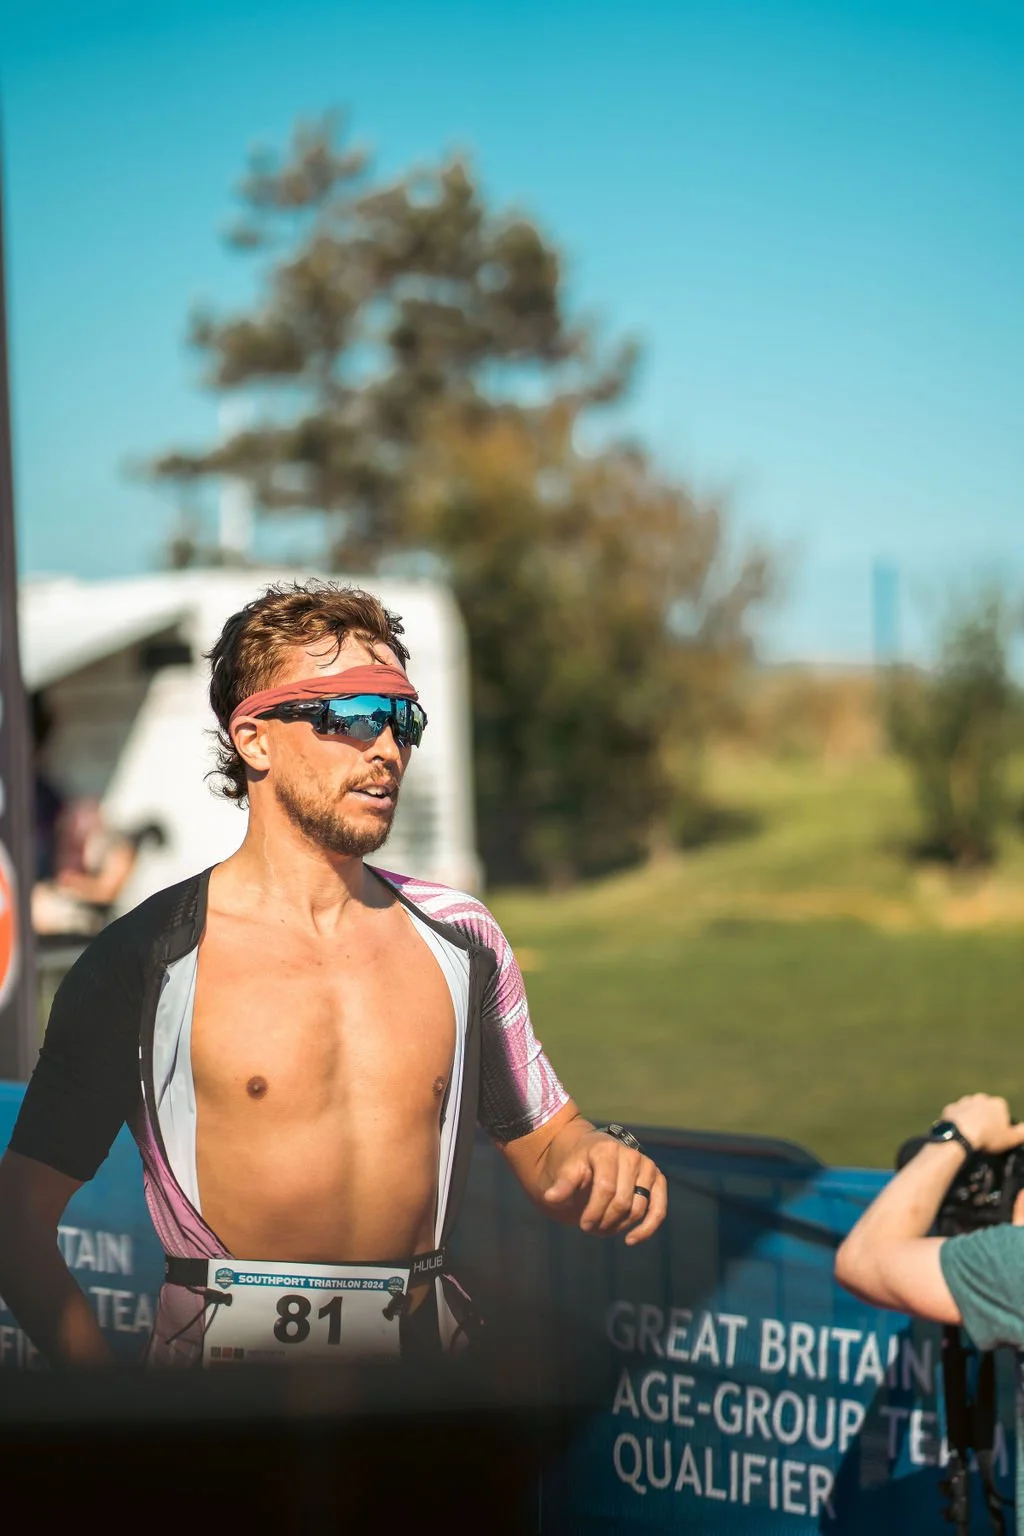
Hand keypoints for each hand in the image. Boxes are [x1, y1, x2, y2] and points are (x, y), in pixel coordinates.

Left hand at [543, 1130, 666, 1245]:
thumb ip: (562, 1184)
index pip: (606, 1188)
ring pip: (638, 1208)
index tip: (582, 1225)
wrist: (594, 1151)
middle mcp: (631, 1156)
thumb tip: (551, 1198)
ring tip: (602, 1230)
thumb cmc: (579, 1163)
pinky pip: (659, 1208)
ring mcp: (647, 1167)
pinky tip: (631, 1240)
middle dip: (605, 1221)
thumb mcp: (568, 1169)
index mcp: (607, 1150)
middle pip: (622, 1202)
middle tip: (590, 1228)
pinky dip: (647, 1228)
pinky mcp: (657, 1179)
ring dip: (619, 1226)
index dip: (594, 1211)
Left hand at [939, 1094, 1023, 1155]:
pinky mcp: (951, 1107)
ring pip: (970, 1110)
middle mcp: (981, 1097)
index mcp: (998, 1103)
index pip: (1003, 1112)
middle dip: (986, 1119)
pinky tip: (959, 1131)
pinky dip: (957, 1121)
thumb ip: (1022, 1132)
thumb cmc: (988, 1137)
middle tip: (983, 1135)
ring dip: (971, 1118)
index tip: (997, 1135)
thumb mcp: (1011, 1138)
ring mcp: (964, 1101)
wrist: (961, 1135)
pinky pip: (956, 1114)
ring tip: (970, 1134)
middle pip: (986, 1109)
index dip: (1001, 1125)